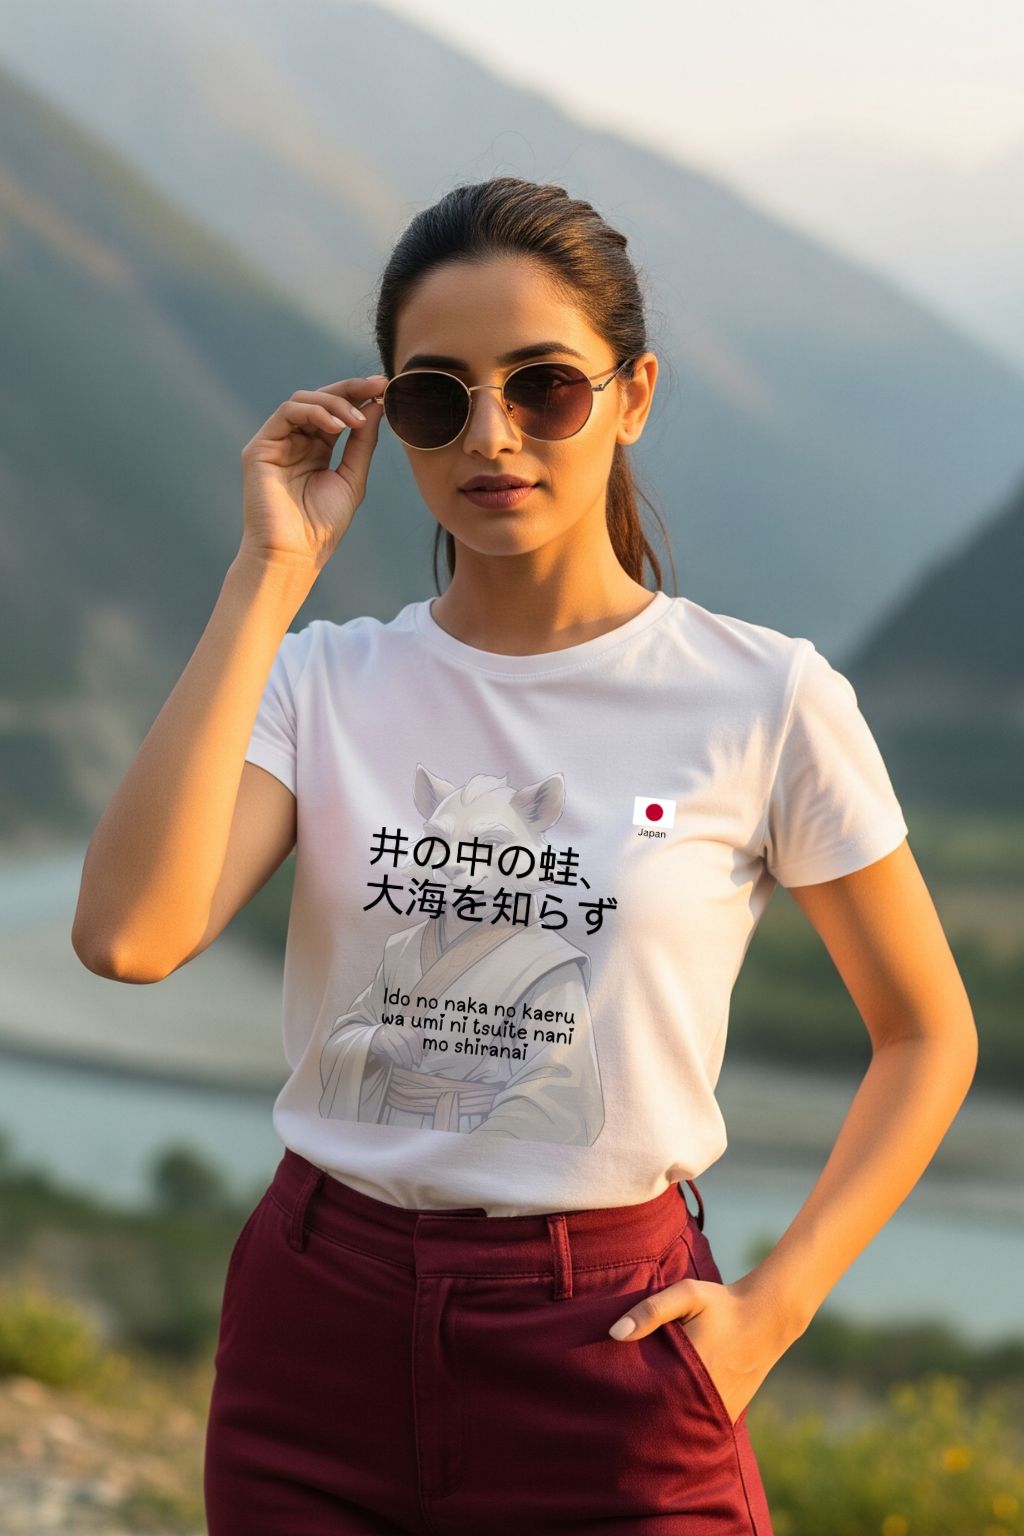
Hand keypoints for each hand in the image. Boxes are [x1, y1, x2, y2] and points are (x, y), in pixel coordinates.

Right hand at [239, 374, 388, 573]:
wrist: (294, 554)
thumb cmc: (322, 526)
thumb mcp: (351, 478)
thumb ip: (362, 442)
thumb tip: (376, 406)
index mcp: (316, 449)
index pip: (336, 412)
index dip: (358, 396)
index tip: (384, 387)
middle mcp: (295, 441)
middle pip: (320, 399)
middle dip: (350, 389)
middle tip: (377, 386)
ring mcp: (276, 443)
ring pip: (303, 400)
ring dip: (334, 402)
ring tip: (356, 420)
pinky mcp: (260, 447)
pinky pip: (287, 413)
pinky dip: (315, 412)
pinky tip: (337, 426)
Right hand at [369, 1022, 423, 1067]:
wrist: (376, 1038)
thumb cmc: (396, 1039)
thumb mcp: (407, 1037)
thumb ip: (417, 1042)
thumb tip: (424, 1053)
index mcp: (407, 1021)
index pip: (418, 1032)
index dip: (423, 1045)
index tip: (424, 1055)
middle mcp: (398, 1023)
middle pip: (411, 1038)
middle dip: (415, 1053)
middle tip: (417, 1063)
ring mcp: (389, 1029)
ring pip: (402, 1045)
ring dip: (407, 1058)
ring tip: (408, 1065)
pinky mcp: (381, 1038)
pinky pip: (392, 1049)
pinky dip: (398, 1058)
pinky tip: (400, 1063)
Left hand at [608, 1276, 786, 1426]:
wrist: (766, 1317)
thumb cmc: (721, 1304)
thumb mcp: (686, 1295)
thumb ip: (651, 1311)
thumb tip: (615, 1333)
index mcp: (689, 1369)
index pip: (646, 1395)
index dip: (627, 1395)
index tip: (612, 1392)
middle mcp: (705, 1396)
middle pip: (661, 1416)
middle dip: (641, 1413)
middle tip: (619, 1410)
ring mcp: (719, 1409)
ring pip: (681, 1425)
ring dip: (663, 1421)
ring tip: (640, 1417)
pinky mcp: (729, 1413)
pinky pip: (699, 1425)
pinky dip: (684, 1421)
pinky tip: (670, 1412)